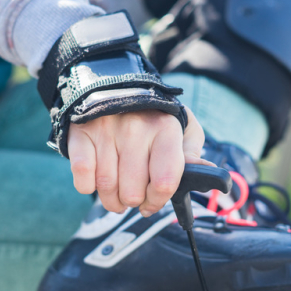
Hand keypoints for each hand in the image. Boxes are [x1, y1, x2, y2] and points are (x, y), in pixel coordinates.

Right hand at [67, 108, 211, 215]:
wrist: (114, 87)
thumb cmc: (154, 119)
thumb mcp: (182, 130)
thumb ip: (192, 154)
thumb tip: (208, 173)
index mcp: (166, 129)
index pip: (165, 182)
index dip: (157, 201)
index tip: (153, 202)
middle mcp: (136, 129)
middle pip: (132, 192)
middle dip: (133, 201)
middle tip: (133, 193)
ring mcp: (107, 131)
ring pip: (106, 189)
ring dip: (111, 199)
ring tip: (116, 191)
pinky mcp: (81, 134)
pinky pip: (82, 178)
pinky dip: (87, 186)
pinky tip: (96, 178)